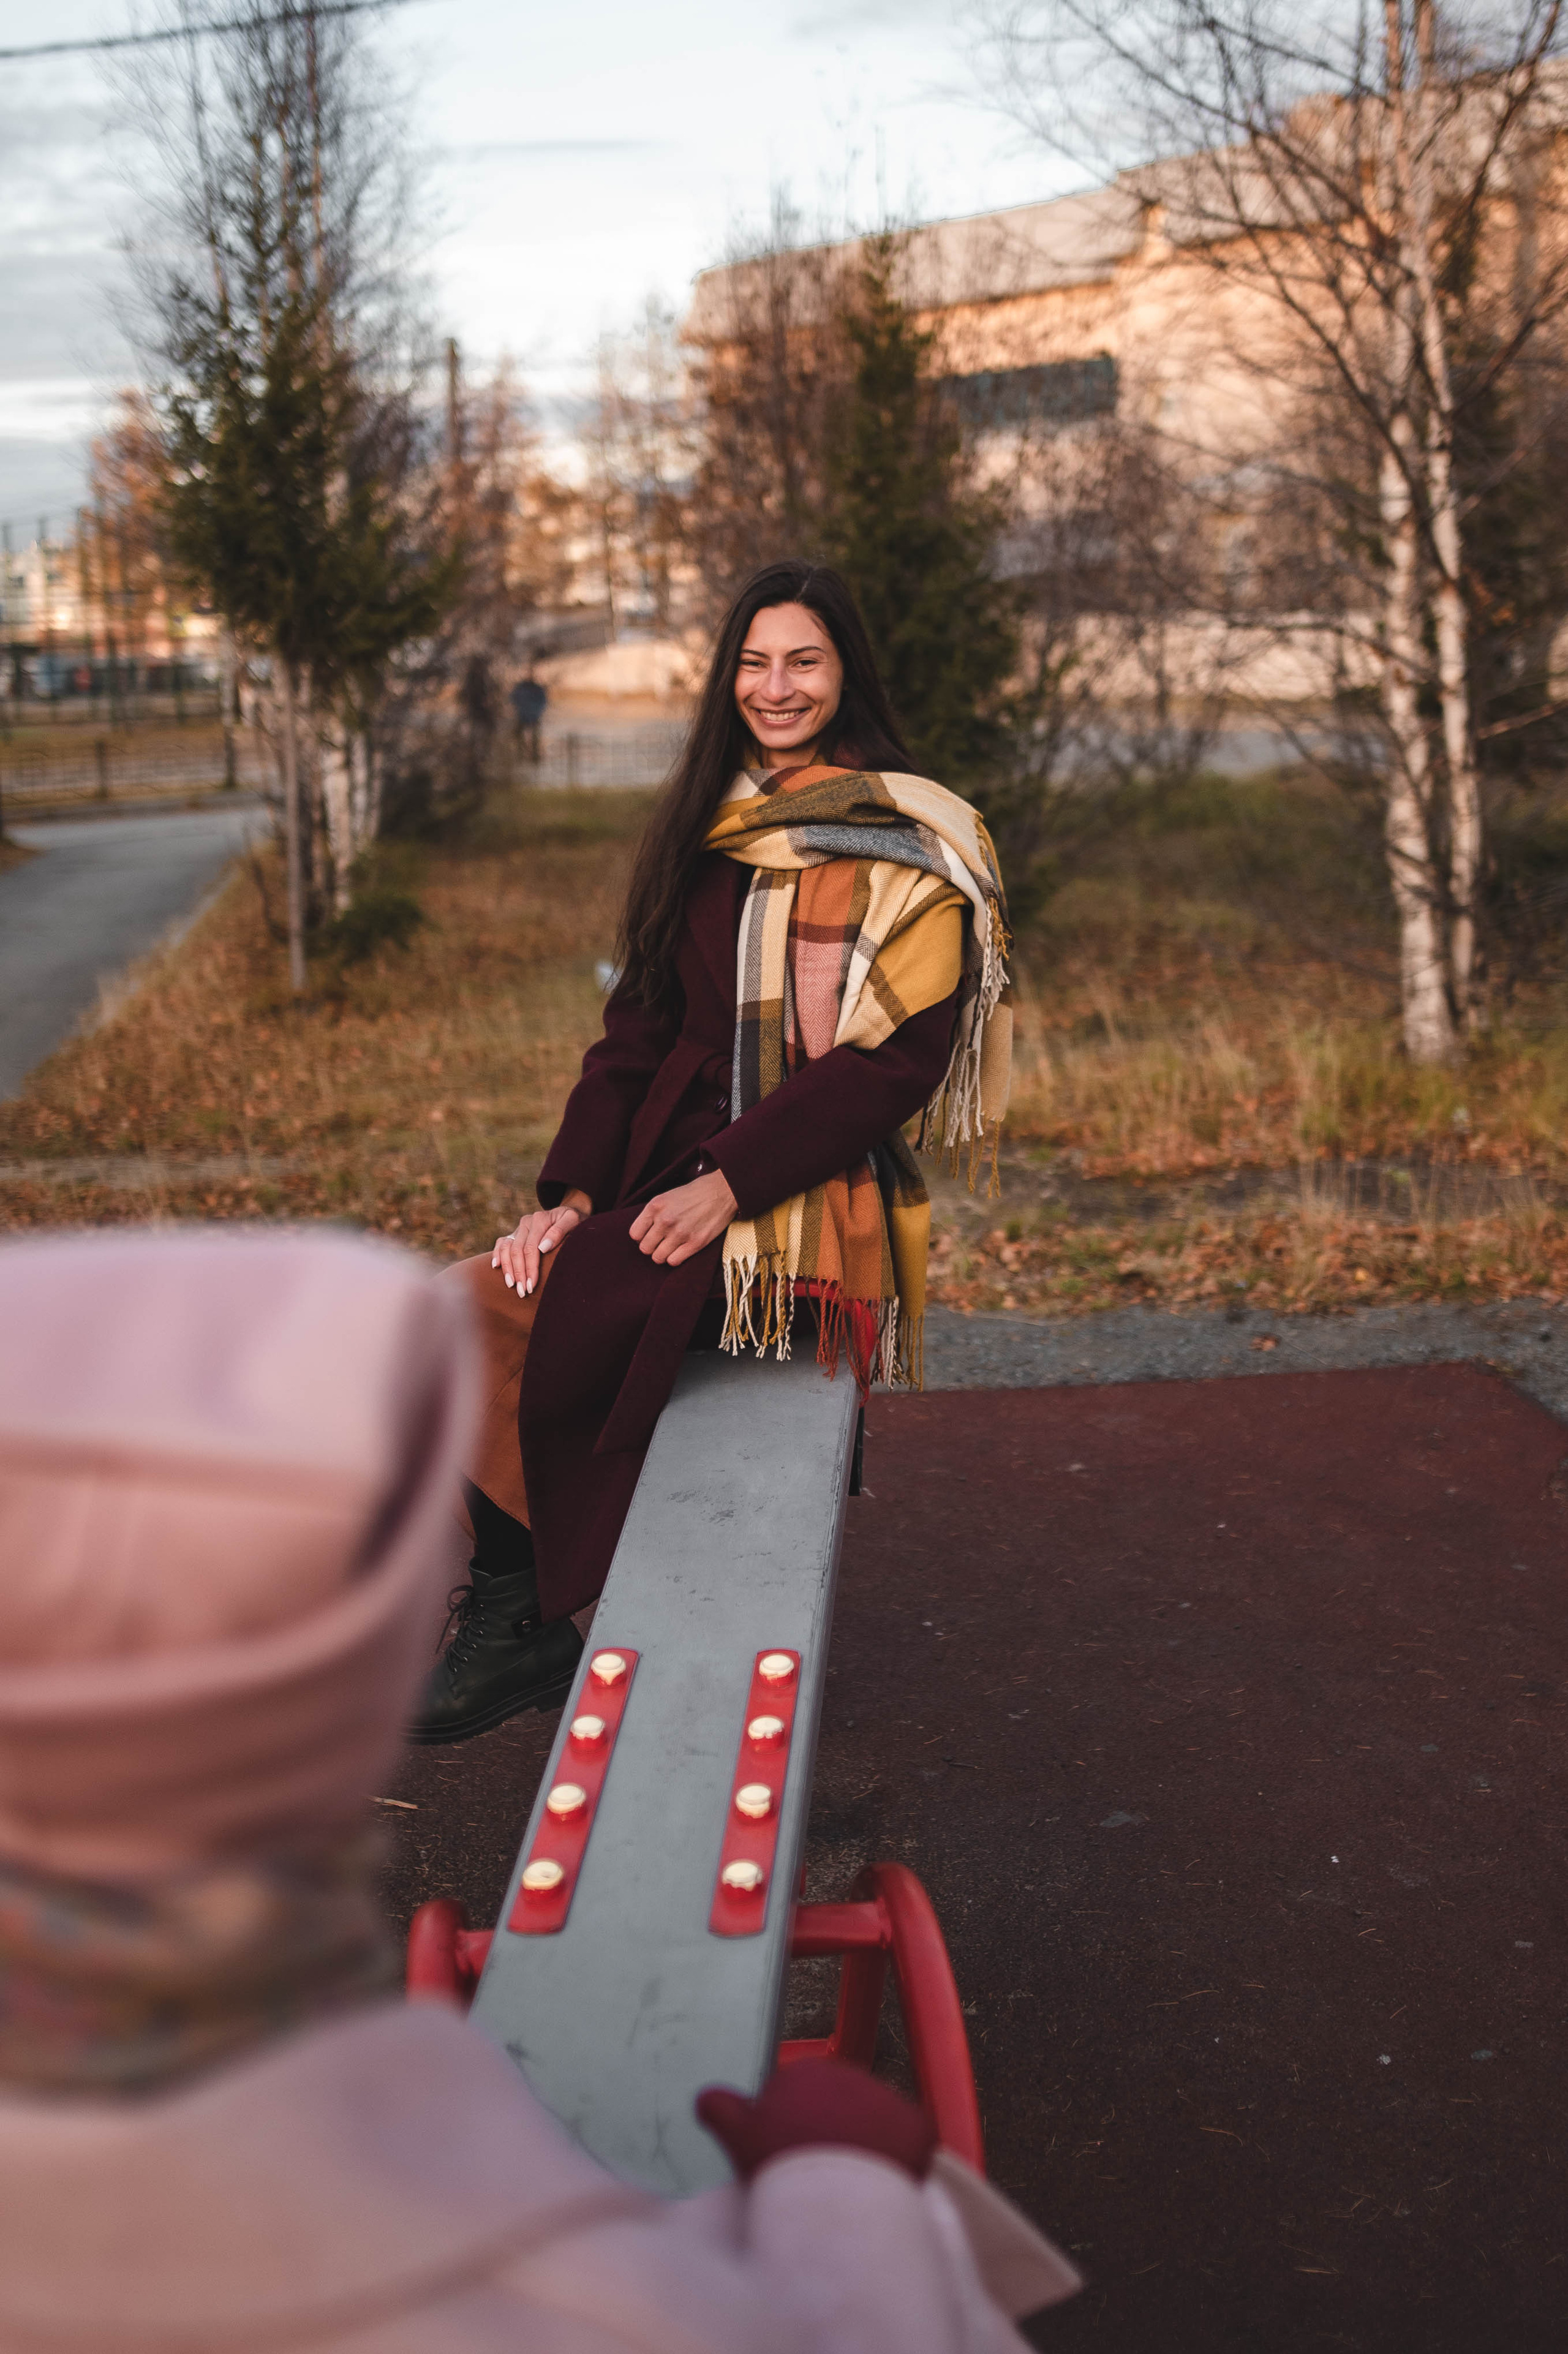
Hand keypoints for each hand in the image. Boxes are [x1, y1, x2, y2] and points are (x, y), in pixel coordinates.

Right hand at [492, 1189, 590, 1295]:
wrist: (569, 1214)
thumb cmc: (574, 1220)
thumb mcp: (573, 1220)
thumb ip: (559, 1231)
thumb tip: (543, 1248)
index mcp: (540, 1219)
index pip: (531, 1248)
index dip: (530, 1268)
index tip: (532, 1286)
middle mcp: (526, 1222)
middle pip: (517, 1250)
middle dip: (519, 1273)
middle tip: (522, 1292)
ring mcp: (520, 1228)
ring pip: (506, 1248)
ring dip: (507, 1268)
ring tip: (511, 1285)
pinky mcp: (516, 1233)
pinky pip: (501, 1243)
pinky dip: (497, 1254)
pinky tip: (496, 1267)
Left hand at [628, 1168, 737, 1265]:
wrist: (722, 1191)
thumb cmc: (694, 1193)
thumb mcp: (667, 1196)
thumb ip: (653, 1214)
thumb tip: (643, 1234)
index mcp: (655, 1206)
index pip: (635, 1234)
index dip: (642, 1236)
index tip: (650, 1235)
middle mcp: (665, 1220)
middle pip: (645, 1248)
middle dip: (652, 1247)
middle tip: (662, 1242)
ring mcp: (680, 1233)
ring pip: (658, 1258)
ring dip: (663, 1255)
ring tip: (672, 1247)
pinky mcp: (695, 1243)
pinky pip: (673, 1262)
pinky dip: (675, 1259)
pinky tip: (681, 1250)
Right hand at [696, 2058, 936, 2183]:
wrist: (836, 2187)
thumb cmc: (783, 2164)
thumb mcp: (740, 2135)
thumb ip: (721, 2110)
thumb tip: (704, 2098)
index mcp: (803, 2075)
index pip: (799, 2103)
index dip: (792, 2136)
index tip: (791, 2162)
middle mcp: (848, 2076)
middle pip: (838, 2112)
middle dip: (830, 2138)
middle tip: (820, 2177)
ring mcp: (886, 2098)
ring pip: (874, 2127)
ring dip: (866, 2149)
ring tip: (850, 2186)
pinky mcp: (917, 2126)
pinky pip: (910, 2141)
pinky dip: (901, 2160)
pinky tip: (885, 2184)